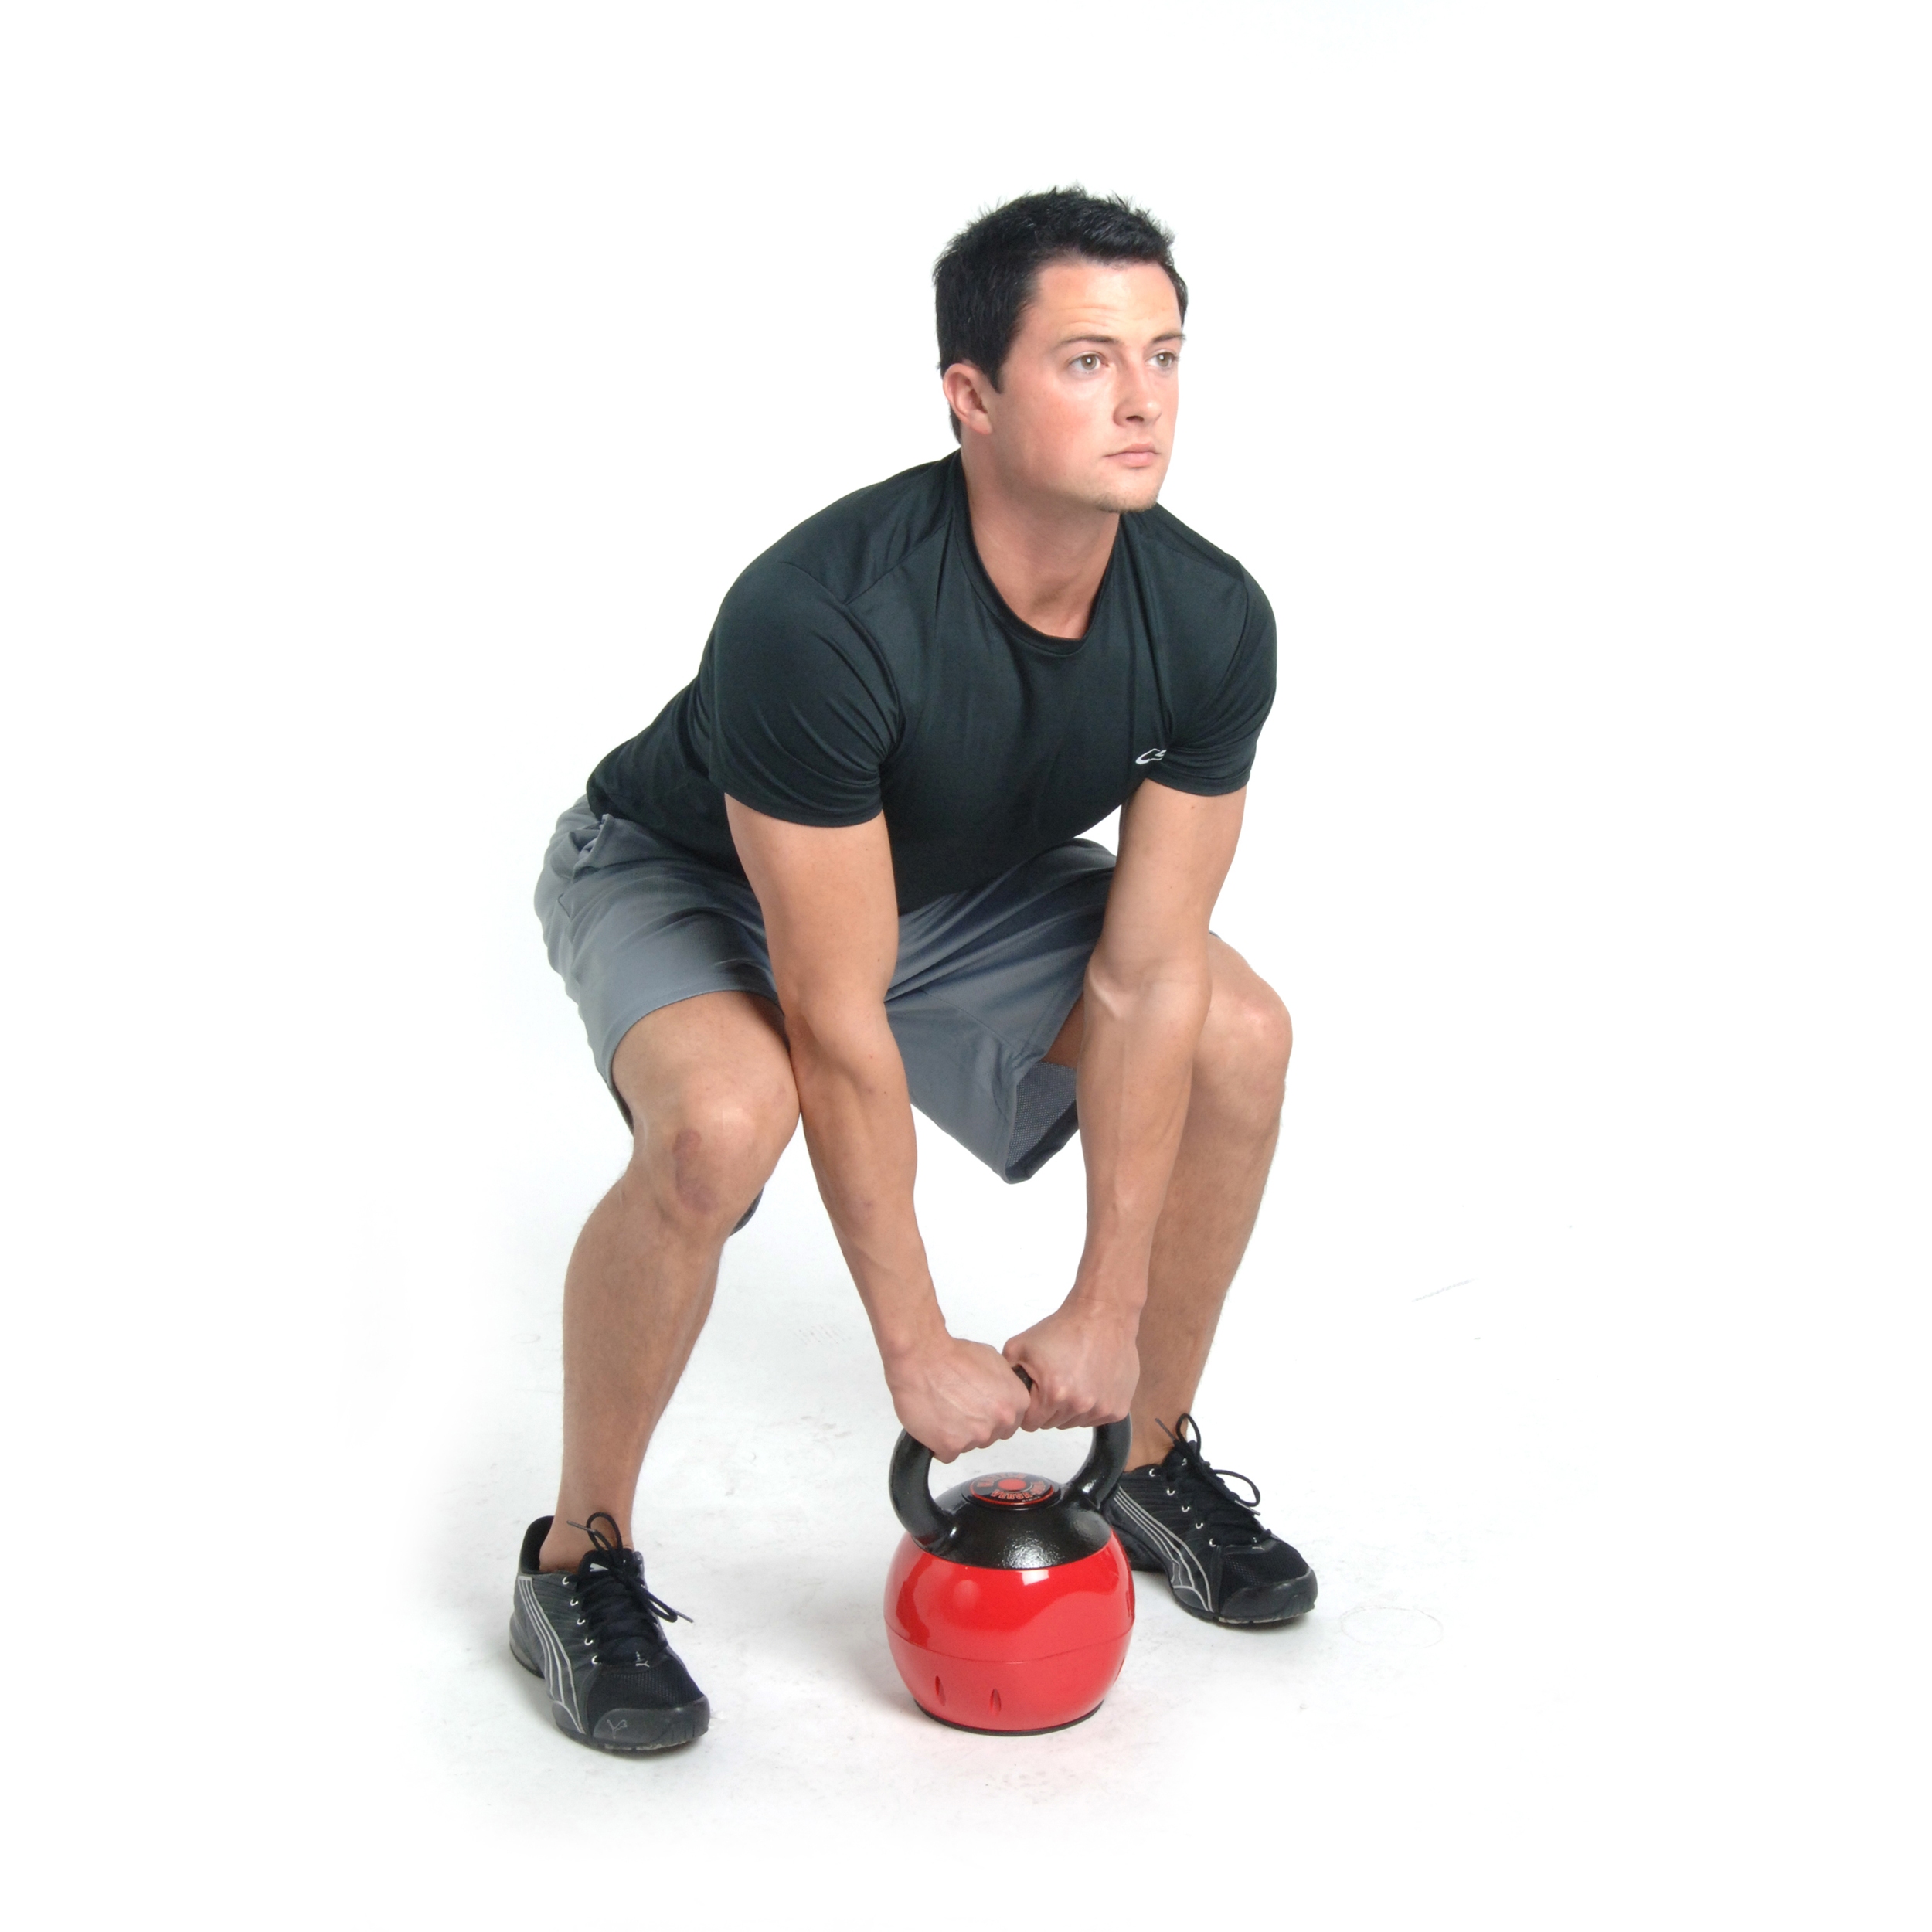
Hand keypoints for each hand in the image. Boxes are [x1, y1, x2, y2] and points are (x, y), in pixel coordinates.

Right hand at [883, 1333, 1031, 1461]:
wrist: (922, 1358)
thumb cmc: (952, 1356)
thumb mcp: (992, 1359)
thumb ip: (1004, 1384)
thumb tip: (1002, 1395)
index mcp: (1015, 1401)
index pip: (1010, 1422)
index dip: (991, 1414)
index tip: (979, 1406)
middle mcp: (1000, 1421)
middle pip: (991, 1436)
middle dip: (976, 1425)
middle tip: (958, 1405)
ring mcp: (976, 1436)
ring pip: (969, 1445)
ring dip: (957, 1433)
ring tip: (943, 1409)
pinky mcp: (951, 1446)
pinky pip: (947, 1453)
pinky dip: (938, 1442)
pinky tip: (933, 1422)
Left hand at [1003, 1302, 1139, 1431]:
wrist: (1102, 1315)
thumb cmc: (1064, 1328)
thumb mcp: (1020, 1346)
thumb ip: (1005, 1375)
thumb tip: (1001, 1396)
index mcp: (1054, 1393)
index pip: (1030, 1423)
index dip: (1029, 1407)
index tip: (1036, 1391)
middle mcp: (1079, 1405)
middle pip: (1052, 1424)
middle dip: (1049, 1407)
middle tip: (1056, 1379)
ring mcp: (1101, 1408)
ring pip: (1074, 1422)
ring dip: (1071, 1406)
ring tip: (1074, 1377)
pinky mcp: (1118, 1408)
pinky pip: (1095, 1418)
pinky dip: (1091, 1405)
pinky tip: (1091, 1381)